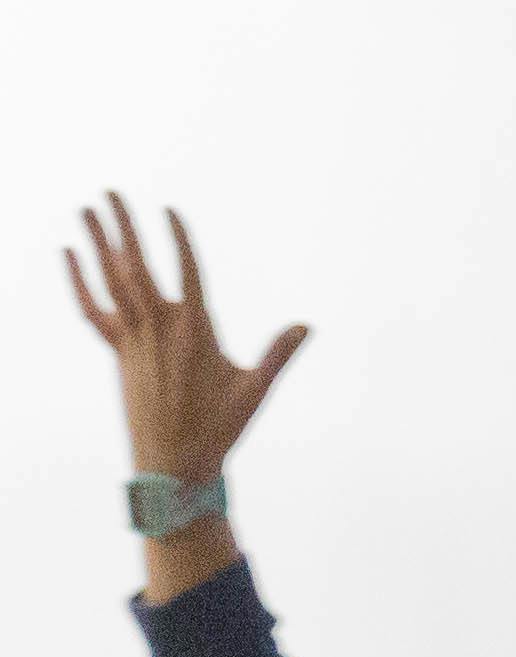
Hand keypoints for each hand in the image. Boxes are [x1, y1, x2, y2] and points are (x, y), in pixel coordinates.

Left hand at [64, 196, 304, 483]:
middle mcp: (158, 329)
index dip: (177, 240)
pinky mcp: (118, 352)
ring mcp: (133, 339)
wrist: (172, 465)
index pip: (185, 273)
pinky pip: (94, 309)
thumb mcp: (255, 392)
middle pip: (135, 267)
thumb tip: (304, 326)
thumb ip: (278, 355)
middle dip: (123, 227)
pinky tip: (70, 256)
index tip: (168, 211)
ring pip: (111, 281)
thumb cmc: (219, 429)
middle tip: (110, 191)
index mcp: (195, 333)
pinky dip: (80, 282)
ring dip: (97, 243)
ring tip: (87, 210)